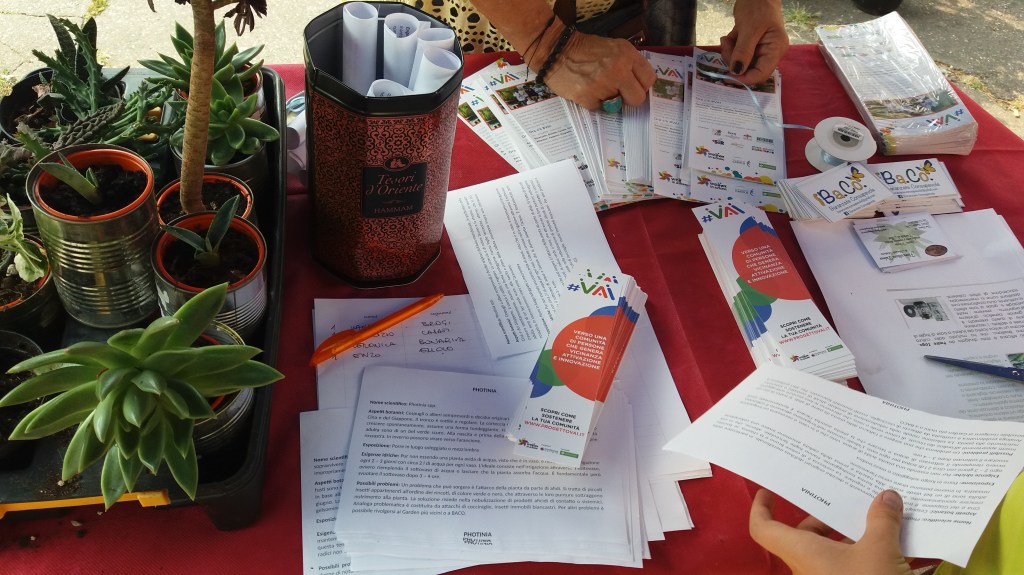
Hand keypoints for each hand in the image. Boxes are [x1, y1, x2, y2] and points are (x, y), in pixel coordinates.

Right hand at [544, 31, 655, 110]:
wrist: (556, 51)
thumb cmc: (585, 49)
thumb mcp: (613, 47)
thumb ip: (629, 63)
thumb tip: (639, 84)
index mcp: (627, 54)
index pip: (648, 80)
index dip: (641, 86)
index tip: (634, 87)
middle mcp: (618, 69)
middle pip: (637, 98)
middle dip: (629, 98)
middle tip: (618, 93)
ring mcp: (603, 85)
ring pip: (617, 105)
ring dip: (608, 99)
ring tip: (596, 85)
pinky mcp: (588, 97)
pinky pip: (599, 108)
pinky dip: (593, 101)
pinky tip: (586, 90)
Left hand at [720, 0, 790, 84]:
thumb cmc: (759, 6)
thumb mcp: (750, 29)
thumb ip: (743, 51)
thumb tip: (737, 72)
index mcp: (775, 50)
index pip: (762, 74)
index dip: (745, 78)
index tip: (728, 75)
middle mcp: (769, 53)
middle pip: (748, 69)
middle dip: (734, 61)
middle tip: (726, 46)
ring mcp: (758, 50)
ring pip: (740, 63)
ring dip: (729, 53)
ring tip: (727, 39)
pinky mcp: (749, 46)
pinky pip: (736, 54)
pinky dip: (730, 48)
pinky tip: (728, 37)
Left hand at [749, 489, 914, 574]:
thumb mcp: (880, 549)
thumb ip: (882, 520)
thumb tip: (888, 495)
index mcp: (802, 552)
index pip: (763, 529)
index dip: (760, 508)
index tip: (767, 492)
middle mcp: (808, 567)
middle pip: (804, 535)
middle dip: (824, 517)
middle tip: (844, 500)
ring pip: (827, 551)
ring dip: (847, 535)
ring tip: (874, 519)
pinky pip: (844, 565)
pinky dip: (859, 552)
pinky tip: (887, 545)